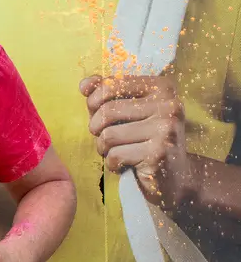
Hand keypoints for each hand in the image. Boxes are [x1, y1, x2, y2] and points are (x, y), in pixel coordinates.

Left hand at [79, 74, 192, 205]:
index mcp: (162, 88)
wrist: (177, 176)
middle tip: (104, 137)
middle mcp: (169, 106)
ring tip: (115, 152)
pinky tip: (125, 165)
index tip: (94, 111)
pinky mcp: (159, 155)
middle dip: (96, 127)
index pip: (112, 85)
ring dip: (103, 147)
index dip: (94, 100)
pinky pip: (115, 155)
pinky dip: (112, 163)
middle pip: (107, 111)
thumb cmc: (146, 138)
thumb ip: (108, 92)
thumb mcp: (130, 109)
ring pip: (108, 135)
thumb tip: (85, 85)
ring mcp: (166, 131)